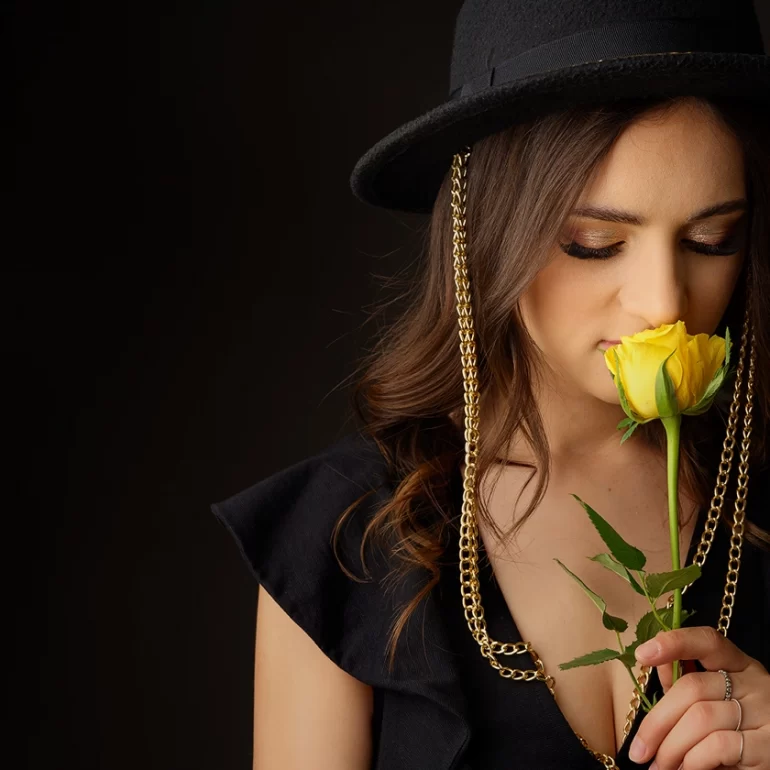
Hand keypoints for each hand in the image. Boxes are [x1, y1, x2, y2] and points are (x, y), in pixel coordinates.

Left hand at [626, 626, 769, 768]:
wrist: (769, 758)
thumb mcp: (711, 700)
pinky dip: (694, 760)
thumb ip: (684, 682)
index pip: (708, 641)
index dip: (674, 642)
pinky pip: (719, 746)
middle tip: (639, 750)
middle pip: (693, 688)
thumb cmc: (734, 730)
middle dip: (657, 721)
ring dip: (671, 747)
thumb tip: (653, 664)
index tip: (642, 654)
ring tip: (658, 766)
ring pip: (701, 719)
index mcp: (739, 665)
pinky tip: (685, 769)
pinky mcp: (768, 746)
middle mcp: (755, 684)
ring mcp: (765, 713)